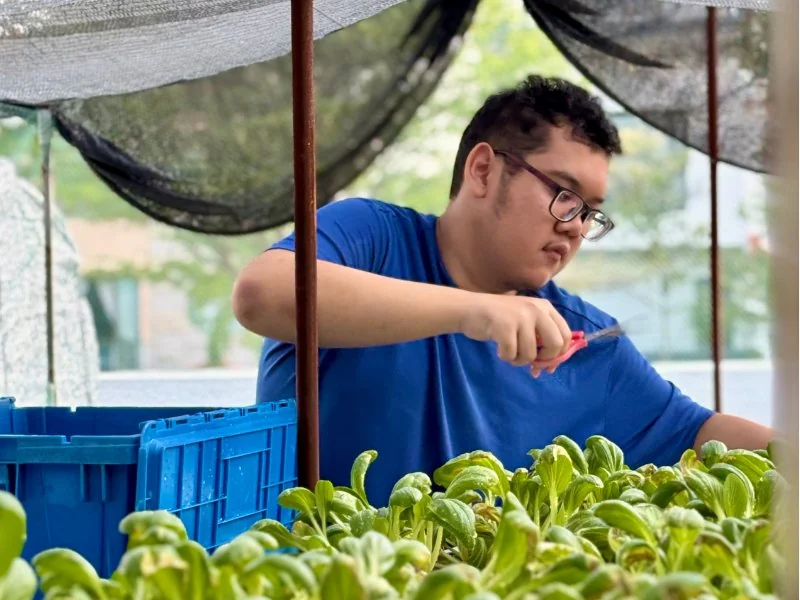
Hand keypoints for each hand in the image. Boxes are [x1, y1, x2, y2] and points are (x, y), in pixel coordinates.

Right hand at [457, 293, 572, 374]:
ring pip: (530, 353)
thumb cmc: (499, 319)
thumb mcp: (526, 321)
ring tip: (509, 353)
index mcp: (545, 308)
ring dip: (519, 360)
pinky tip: (499, 349)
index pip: (565, 335)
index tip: (547, 364)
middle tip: (529, 361)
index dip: (559, 354)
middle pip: (555, 344)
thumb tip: (550, 367)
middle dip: (544, 359)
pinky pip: (511, 354)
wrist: (469, 309)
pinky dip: (505, 357)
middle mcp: (536, 309)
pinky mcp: (504, 325)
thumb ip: (540, 338)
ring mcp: (520, 316)